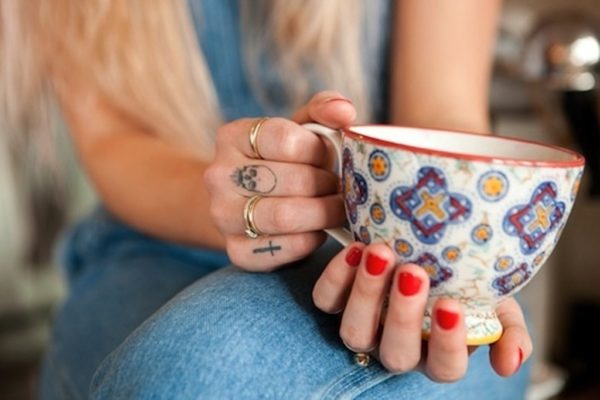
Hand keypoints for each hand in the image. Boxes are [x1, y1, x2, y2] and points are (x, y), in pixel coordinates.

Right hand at [204, 91, 355, 270]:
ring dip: (325, 214)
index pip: (288, 139)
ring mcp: (222, 216)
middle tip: (343, 188)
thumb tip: (345, 112)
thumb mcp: (298, 129)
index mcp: (232, 136)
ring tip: (338, 209)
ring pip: (287, 216)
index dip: (319, 151)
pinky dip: (312, 240)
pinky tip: (317, 230)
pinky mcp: (237, 252)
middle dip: (329, 185)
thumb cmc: (281, 162)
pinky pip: (286, 248)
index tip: (329, 157)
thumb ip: (323, 111)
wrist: (245, 204)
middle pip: (294, 180)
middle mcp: (219, 175)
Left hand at [312, 242, 532, 380]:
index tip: (452, 305)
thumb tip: (510, 362)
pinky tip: (355, 249)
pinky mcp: (338, 303)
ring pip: (355, 332)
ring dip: (366, 294)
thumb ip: (508, 330)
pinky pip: (327, 301)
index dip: (448, 343)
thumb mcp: (495, 300)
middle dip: (403, 314)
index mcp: (439, 353)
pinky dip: (336, 278)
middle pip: (396, 353)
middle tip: (413, 272)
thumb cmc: (462, 278)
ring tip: (380, 253)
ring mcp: (366, 327)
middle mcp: (399, 347)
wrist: (426, 246)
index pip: (446, 367)